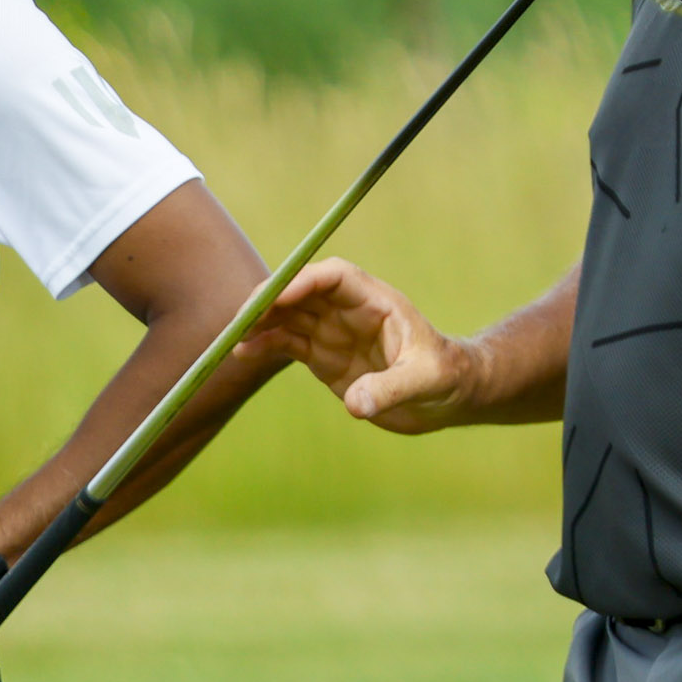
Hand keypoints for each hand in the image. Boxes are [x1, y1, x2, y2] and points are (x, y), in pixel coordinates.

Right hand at [237, 257, 478, 434]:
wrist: (448, 398)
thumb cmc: (446, 378)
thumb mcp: (426, 382)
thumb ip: (392, 389)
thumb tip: (356, 404)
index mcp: (376, 302)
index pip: (334, 278)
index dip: (304, 281)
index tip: (279, 297)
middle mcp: (349, 311)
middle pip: (301, 292)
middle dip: (271, 301)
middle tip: (243, 318)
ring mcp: (333, 332)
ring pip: (288, 317)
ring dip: (260, 324)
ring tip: (234, 339)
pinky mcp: (324, 357)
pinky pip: (287, 344)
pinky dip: (264, 346)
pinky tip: (243, 354)